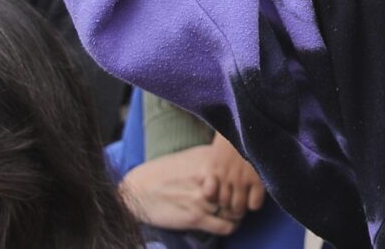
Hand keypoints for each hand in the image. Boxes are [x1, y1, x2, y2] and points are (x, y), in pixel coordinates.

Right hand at [119, 143, 258, 231]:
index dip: (246, 180)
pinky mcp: (195, 218)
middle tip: (241, 201)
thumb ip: (215, 160)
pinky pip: (226, 227)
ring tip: (234, 212)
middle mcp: (210, 179)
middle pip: (242, 192)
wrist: (138, 190)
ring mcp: (203, 200)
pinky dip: (231, 227)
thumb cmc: (166, 171)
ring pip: (237, 211)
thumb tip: (237, 157)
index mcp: (211, 162)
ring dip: (238, 214)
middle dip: (243, 198)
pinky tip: (227, 224)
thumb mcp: (192, 156)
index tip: (246, 184)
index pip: (242, 172)